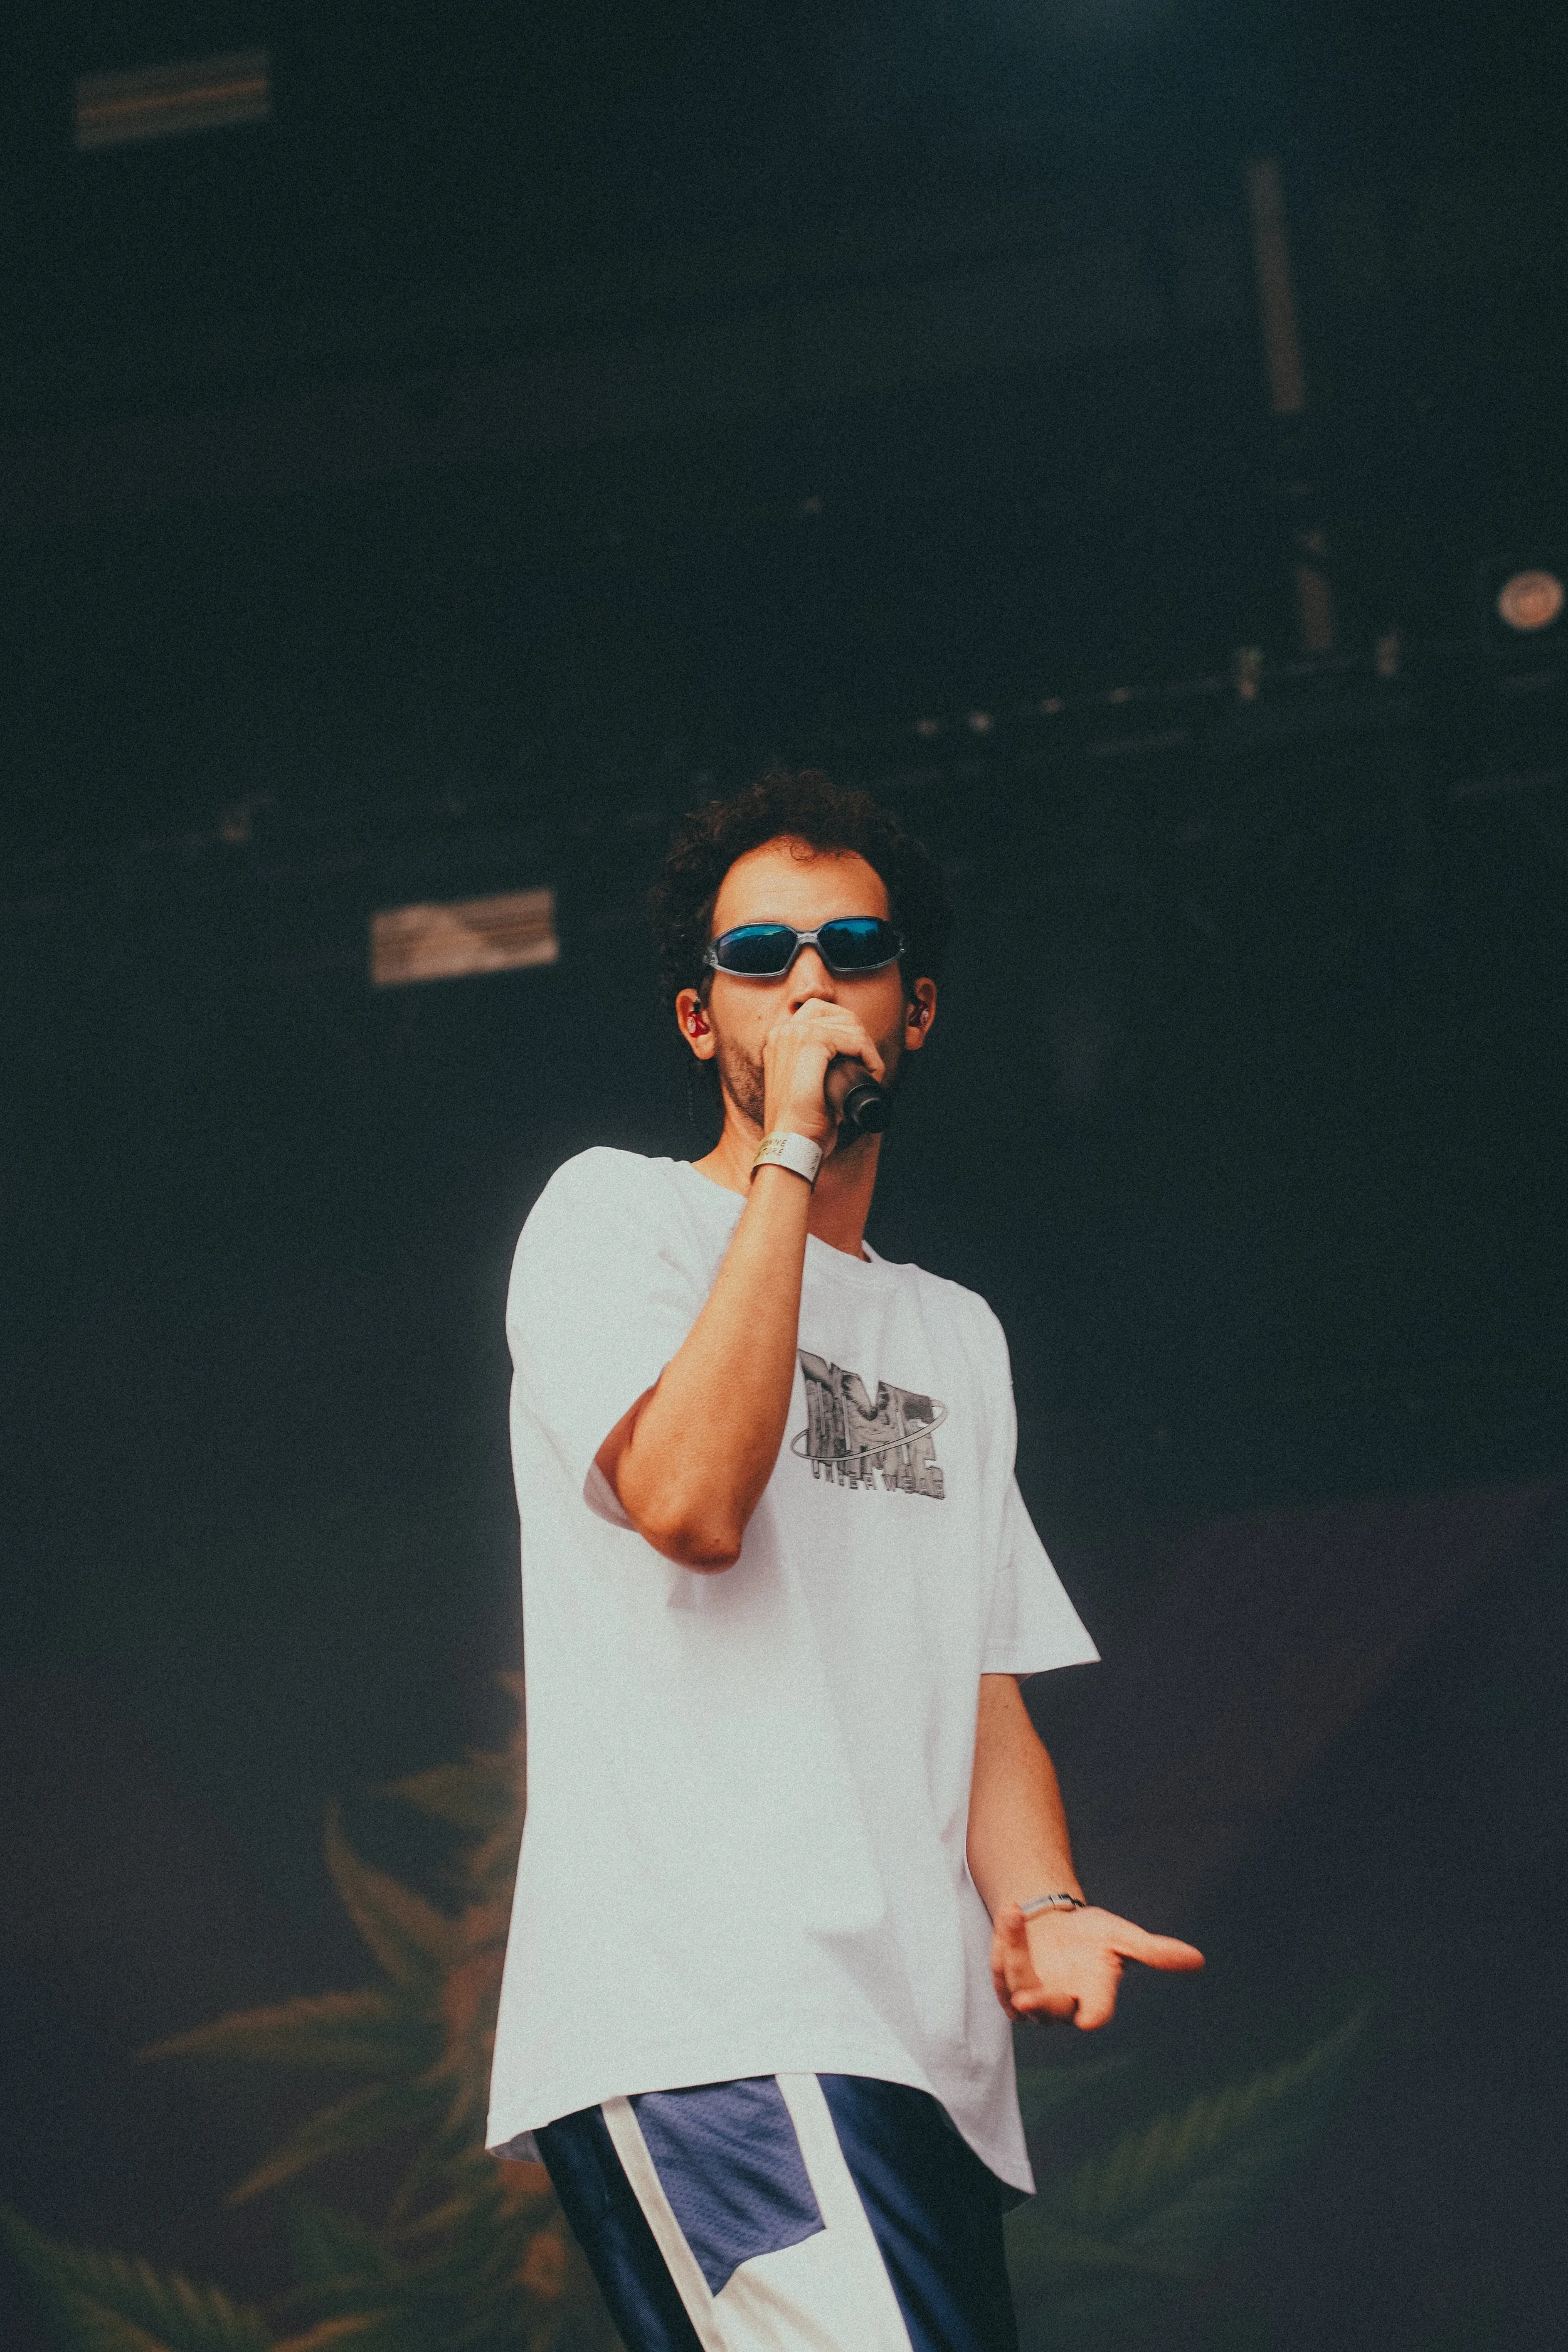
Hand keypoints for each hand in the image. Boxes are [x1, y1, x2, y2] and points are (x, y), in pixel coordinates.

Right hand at [760, 999, 885, 1149]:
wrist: (791, 1142)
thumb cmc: (801, 1122)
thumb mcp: (804, 1086)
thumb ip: (816, 1067)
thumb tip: (848, 1061)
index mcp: (779, 1039)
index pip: (821, 1013)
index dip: (847, 1032)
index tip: (858, 1059)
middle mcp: (782, 1031)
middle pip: (836, 1012)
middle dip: (859, 1035)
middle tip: (867, 1064)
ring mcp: (794, 1033)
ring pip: (848, 1023)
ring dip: (867, 1046)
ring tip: (870, 1071)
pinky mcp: (810, 1042)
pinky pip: (853, 1037)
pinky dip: (869, 1054)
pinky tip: (872, 1072)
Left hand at [990, 1902, 1203, 2029]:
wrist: (1055, 1925)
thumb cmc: (1094, 1935)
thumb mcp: (1123, 1937)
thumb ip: (1155, 1951)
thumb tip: (1198, 1960)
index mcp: (1095, 1996)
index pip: (1097, 2013)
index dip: (1093, 2016)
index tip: (1088, 2020)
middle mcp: (1064, 2005)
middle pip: (1051, 2010)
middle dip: (1039, 2002)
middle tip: (1025, 1996)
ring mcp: (1034, 2000)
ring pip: (1017, 1987)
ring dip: (1012, 1949)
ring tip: (1015, 1911)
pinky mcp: (1010, 1989)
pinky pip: (1000, 1975)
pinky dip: (1001, 1943)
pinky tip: (1010, 1913)